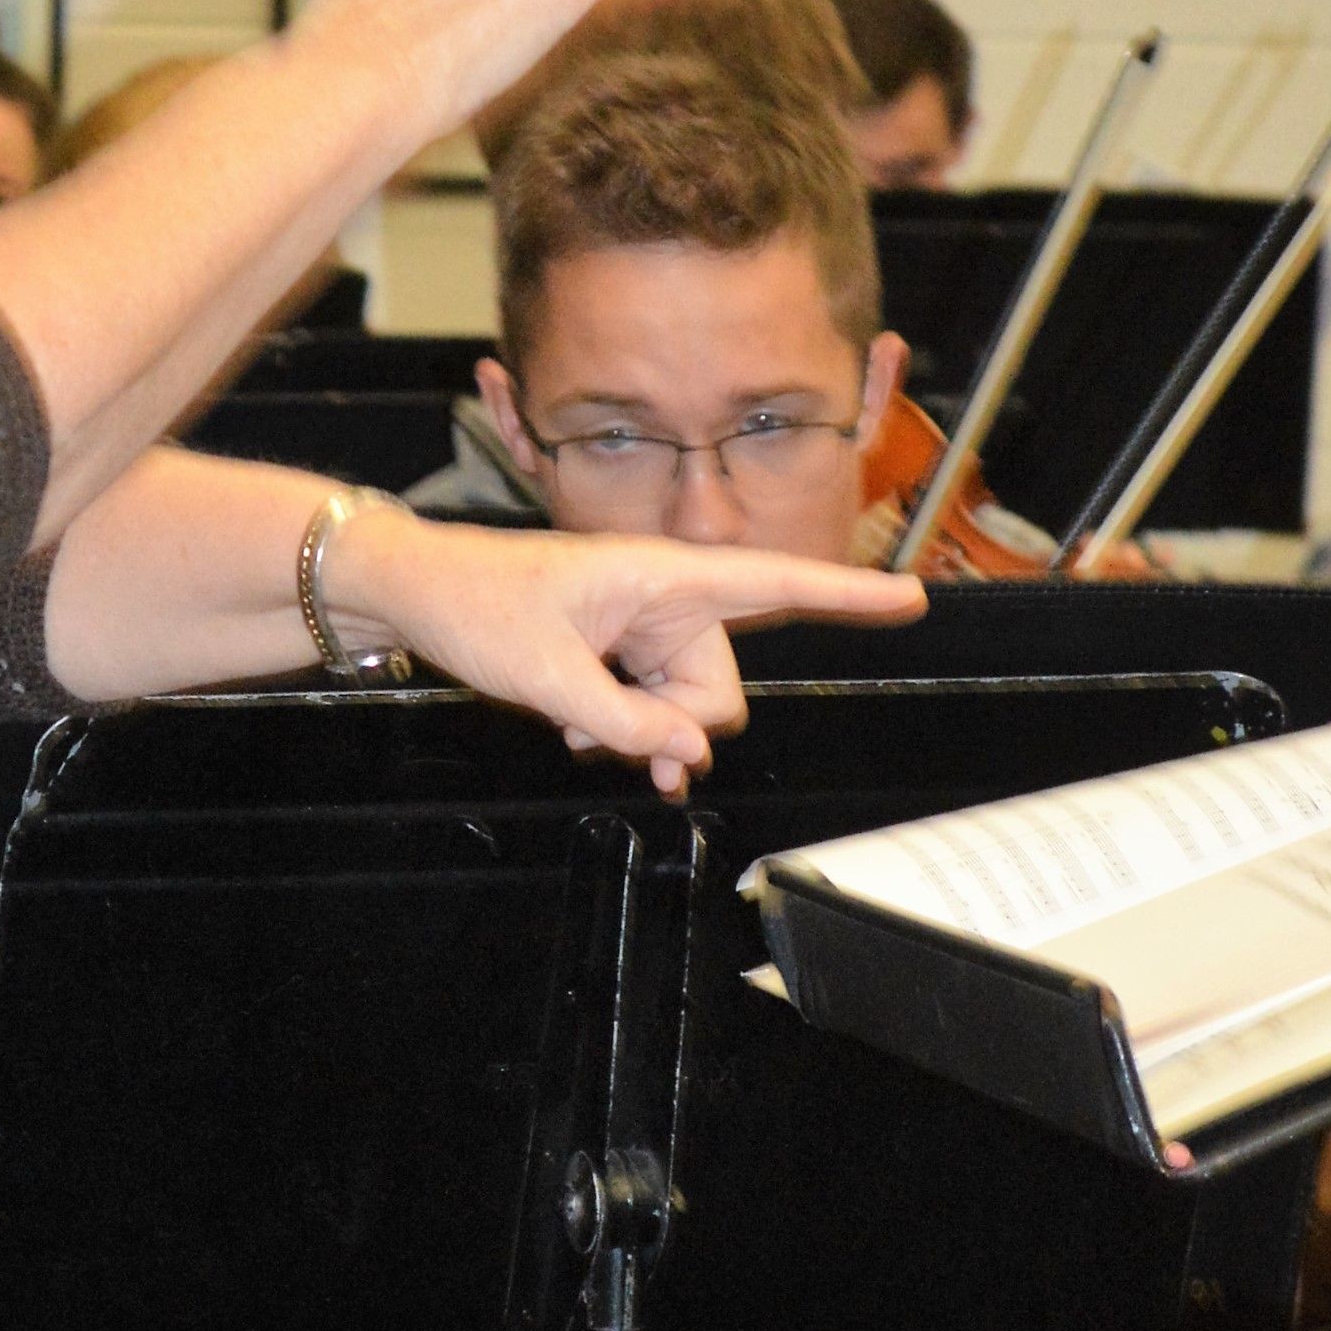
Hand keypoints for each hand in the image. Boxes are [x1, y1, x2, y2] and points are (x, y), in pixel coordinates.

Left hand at [330, 508, 922, 789]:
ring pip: (685, 709)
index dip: (847, 595)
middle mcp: (667, 599)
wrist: (417, 593)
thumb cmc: (478, 606)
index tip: (913, 597)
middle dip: (675, 725)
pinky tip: (574, 724)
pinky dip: (624, 727)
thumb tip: (689, 754)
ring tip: (576, 726)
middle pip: (720, 690)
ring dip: (642, 733)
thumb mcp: (548, 674)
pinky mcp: (621, 652)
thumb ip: (625, 719)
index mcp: (664, 576)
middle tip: (602, 727)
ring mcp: (644, 628)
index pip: (775, 583)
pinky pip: (654, 708)